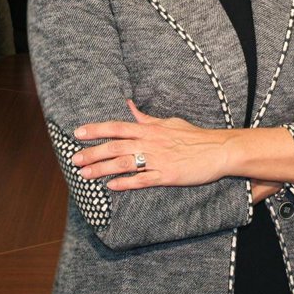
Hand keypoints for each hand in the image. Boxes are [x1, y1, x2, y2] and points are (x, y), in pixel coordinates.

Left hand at [71, 100, 229, 190]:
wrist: (219, 150)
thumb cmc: (195, 136)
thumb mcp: (169, 122)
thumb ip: (146, 118)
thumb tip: (129, 106)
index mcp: (150, 129)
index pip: (117, 127)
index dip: (96, 130)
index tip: (77, 133)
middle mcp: (151, 142)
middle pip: (115, 147)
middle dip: (92, 153)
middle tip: (74, 160)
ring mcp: (158, 159)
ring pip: (124, 164)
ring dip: (102, 169)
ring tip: (85, 175)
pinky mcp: (167, 175)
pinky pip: (142, 180)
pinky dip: (126, 183)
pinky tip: (111, 186)